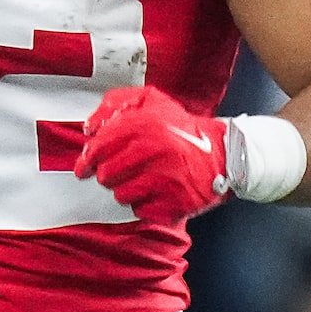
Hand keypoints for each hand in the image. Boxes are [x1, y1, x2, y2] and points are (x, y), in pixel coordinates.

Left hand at [76, 85, 228, 225]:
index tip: (85, 168)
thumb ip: (115, 104)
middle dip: (109, 175)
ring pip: (121, 195)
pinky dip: (144, 205)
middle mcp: (153, 151)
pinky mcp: (174, 203)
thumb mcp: (151, 100)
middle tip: (122, 171)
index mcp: (144, 125)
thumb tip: (89, 126)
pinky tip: (157, 192)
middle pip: (106, 175)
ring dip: (126, 190)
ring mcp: (164, 179)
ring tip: (144, 179)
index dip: (87, 160)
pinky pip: (141, 211)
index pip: (98, 148)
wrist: (225, 153)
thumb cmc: (181, 128)